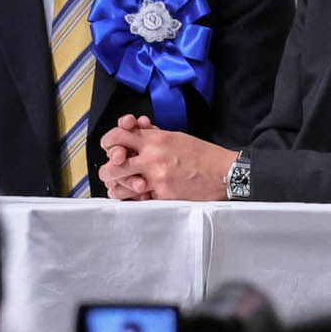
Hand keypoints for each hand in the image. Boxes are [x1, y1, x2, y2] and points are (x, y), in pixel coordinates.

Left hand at [97, 115, 236, 201]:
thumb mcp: (175, 136)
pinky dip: (136, 198)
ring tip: (120, 188)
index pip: (118, 136)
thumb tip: (133, 132)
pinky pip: (138, 199)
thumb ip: (151, 135)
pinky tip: (140, 196)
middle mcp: (152, 157)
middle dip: (107, 169)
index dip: (109, 141)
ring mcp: (156, 178)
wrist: (223, 172)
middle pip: (112, 164)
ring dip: (117, 187)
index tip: (112, 148)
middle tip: (111, 172)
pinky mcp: (163, 195)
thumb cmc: (201, 154)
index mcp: (156, 139)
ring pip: (120, 186)